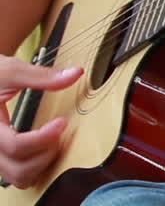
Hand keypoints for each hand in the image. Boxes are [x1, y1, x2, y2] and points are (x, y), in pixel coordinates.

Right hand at [0, 57, 80, 187]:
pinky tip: (45, 145)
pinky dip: (34, 164)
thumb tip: (74, 74)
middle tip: (58, 132)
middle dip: (45, 154)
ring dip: (41, 163)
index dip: (44, 137)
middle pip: (18, 170)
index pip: (16, 146)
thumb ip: (41, 76)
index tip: (61, 123)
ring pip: (18, 176)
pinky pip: (18, 171)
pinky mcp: (2, 153)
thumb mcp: (10, 71)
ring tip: (52, 140)